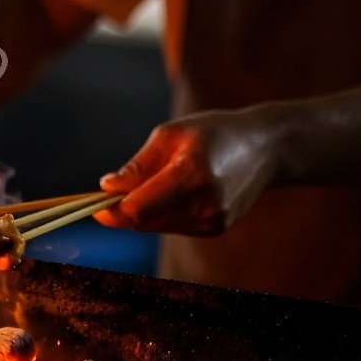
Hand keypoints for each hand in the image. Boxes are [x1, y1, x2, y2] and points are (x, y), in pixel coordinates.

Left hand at [95, 107, 288, 235]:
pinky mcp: (215, 229)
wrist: (266, 148)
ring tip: (158, 178)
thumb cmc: (214, 131)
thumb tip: (106, 187)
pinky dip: (163, 212)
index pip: (137, 209)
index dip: (110, 210)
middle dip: (122, 210)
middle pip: (143, 222)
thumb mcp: (172, 134)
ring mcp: (212, 221)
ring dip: (143, 211)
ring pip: (156, 226)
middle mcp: (203, 204)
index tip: (94, 203)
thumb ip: (138, 165)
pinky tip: (176, 190)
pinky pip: (173, 226)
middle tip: (115, 189)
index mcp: (190, 175)